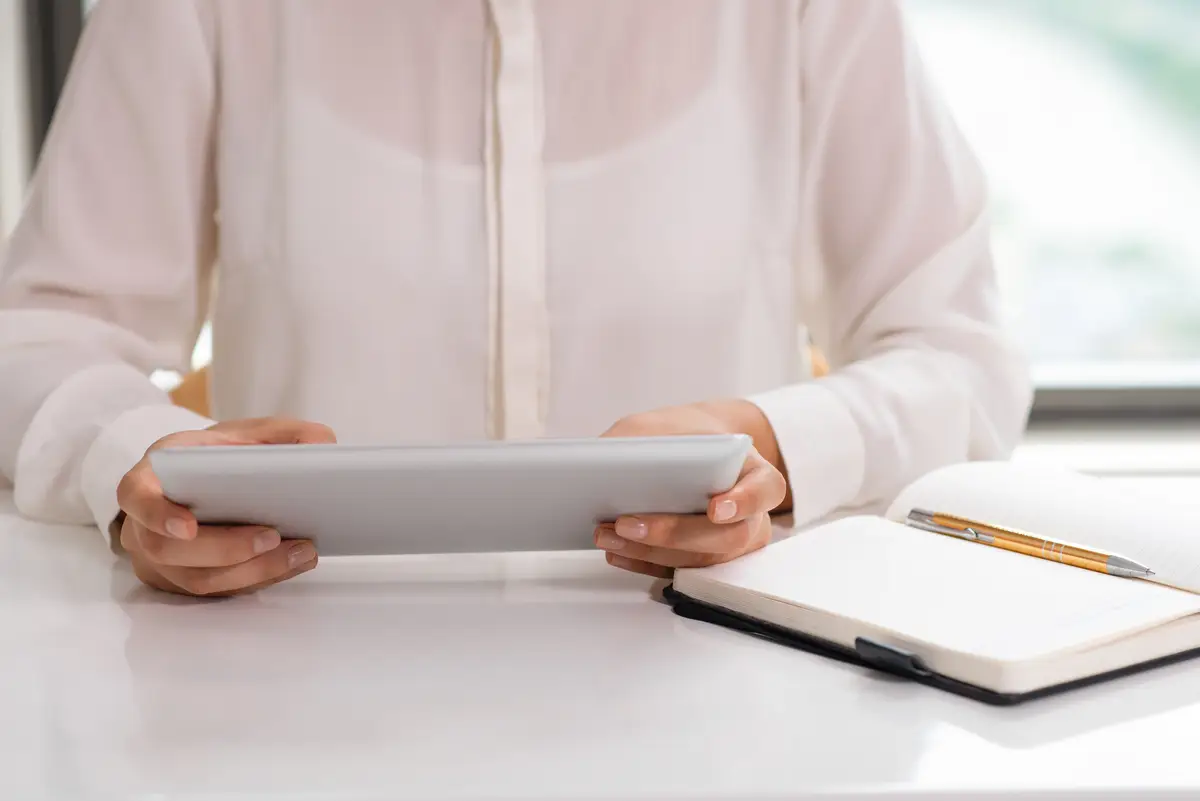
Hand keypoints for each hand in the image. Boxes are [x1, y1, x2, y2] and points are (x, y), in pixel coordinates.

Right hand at [116, 418, 336, 596]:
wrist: (196, 483)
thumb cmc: (213, 458)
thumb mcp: (240, 433)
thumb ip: (281, 433)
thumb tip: (323, 442)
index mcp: (148, 479)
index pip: (135, 498)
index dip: (156, 515)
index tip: (188, 526)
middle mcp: (144, 525)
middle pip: (170, 550)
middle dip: (226, 548)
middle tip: (273, 536)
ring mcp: (161, 560)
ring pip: (198, 578)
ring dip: (252, 570)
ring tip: (300, 552)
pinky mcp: (184, 582)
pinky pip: (217, 591)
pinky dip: (258, 579)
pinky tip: (292, 564)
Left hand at [596, 401, 788, 577]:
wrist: (686, 453)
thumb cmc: (679, 436)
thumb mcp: (658, 424)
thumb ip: (639, 440)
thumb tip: (598, 461)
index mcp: (754, 472)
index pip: (766, 489)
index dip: (746, 502)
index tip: (716, 508)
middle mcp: (750, 515)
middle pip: (728, 536)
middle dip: (674, 533)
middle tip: (628, 523)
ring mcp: (729, 545)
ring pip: (701, 560)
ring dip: (650, 551)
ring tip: (607, 534)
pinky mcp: (702, 562)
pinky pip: (680, 572)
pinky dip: (644, 563)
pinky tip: (615, 550)